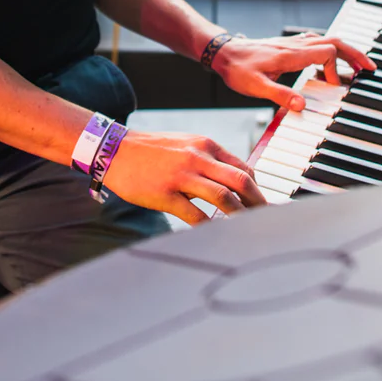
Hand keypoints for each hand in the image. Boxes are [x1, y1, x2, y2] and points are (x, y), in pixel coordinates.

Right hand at [101, 131, 264, 224]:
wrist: (114, 149)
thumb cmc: (151, 151)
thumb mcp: (185, 145)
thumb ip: (208, 160)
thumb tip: (230, 182)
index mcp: (205, 146)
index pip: (243, 168)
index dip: (257, 189)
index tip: (262, 206)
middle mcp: (198, 158)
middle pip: (241, 181)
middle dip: (258, 204)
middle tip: (267, 222)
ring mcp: (182, 176)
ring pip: (223, 198)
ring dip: (240, 217)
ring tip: (247, 232)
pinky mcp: (166, 194)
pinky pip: (195, 215)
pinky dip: (209, 227)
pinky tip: (215, 236)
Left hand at [210, 33, 374, 109]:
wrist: (223, 53)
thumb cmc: (238, 69)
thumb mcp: (256, 87)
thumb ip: (279, 95)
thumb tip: (302, 106)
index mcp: (292, 54)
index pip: (327, 53)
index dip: (336, 70)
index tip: (334, 88)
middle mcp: (295, 45)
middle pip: (334, 42)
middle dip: (355, 54)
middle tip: (370, 67)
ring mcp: (293, 43)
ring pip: (327, 41)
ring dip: (345, 51)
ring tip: (358, 66)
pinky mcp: (289, 45)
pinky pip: (317, 43)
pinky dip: (331, 51)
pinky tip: (331, 61)